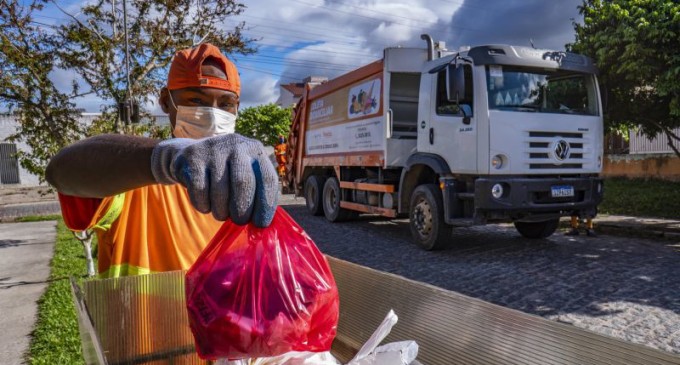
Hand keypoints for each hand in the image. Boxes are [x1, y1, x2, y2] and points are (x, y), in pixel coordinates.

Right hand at [151, 134, 277, 226]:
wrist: (190, 158)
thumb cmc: (225, 175)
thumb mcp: (245, 175)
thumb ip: (256, 194)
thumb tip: (261, 225)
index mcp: (256, 150)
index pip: (268, 179)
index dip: (266, 204)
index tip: (260, 223)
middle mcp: (237, 145)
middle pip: (243, 184)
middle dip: (242, 210)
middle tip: (239, 221)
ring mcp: (214, 149)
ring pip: (220, 191)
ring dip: (221, 211)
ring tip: (221, 213)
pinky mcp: (193, 156)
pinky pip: (200, 191)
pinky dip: (204, 205)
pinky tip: (206, 205)